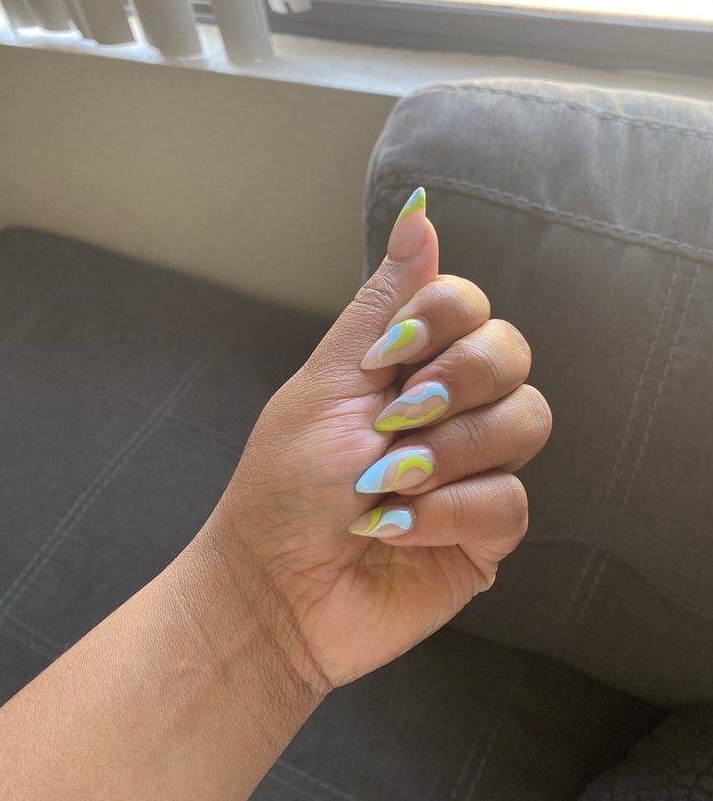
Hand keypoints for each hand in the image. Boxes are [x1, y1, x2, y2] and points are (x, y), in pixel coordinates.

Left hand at [208, 188, 551, 692]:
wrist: (273, 589)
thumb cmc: (284, 484)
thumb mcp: (328, 380)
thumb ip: (383, 303)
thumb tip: (418, 212)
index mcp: (412, 365)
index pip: (469, 304)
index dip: (442, 319)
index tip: (384, 360)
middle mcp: (453, 408)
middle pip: (512, 352)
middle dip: (453, 384)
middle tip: (391, 422)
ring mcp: (477, 468)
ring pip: (526, 421)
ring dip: (447, 452)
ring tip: (386, 484)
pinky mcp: (489, 531)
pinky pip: (511, 501)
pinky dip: (448, 512)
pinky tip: (395, 529)